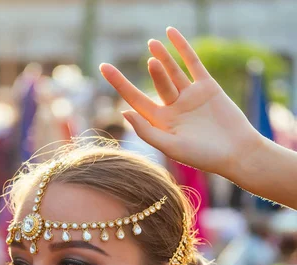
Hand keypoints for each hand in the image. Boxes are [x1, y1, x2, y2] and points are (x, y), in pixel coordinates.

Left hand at [100, 27, 261, 178]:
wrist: (237, 152)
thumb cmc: (204, 156)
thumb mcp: (172, 146)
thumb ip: (147, 131)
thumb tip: (124, 112)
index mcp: (161, 124)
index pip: (135, 100)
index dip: (120, 84)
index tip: (103, 67)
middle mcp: (174, 108)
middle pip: (156, 84)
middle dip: (152, 72)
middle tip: (150, 61)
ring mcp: (190, 96)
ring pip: (172, 72)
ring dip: (163, 57)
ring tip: (152, 44)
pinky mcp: (207, 87)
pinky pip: (192, 63)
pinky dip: (182, 48)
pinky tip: (170, 33)